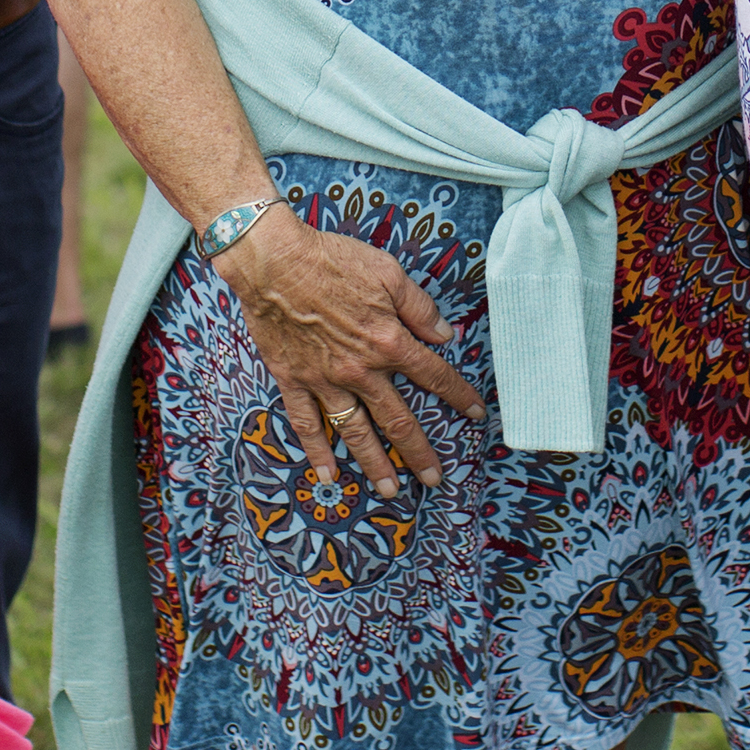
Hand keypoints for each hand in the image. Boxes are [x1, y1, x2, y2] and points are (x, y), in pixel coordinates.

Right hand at [212, 208, 480, 497]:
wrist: (274, 263)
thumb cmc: (332, 261)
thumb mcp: (388, 273)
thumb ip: (419, 308)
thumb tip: (445, 334)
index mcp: (388, 342)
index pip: (433, 376)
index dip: (458, 395)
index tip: (475, 414)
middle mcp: (361, 371)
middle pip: (397, 420)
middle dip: (419, 451)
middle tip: (434, 478)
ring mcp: (326, 380)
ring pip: (356, 432)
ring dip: (375, 463)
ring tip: (390, 489)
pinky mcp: (294, 380)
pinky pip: (307, 424)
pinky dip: (317, 451)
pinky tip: (328, 474)